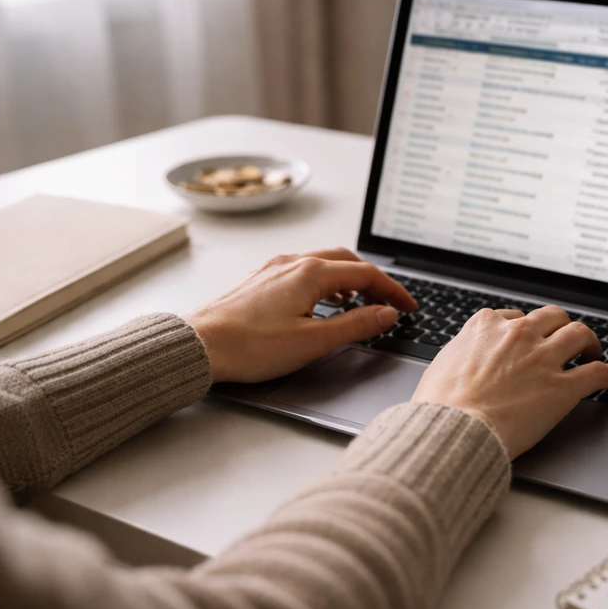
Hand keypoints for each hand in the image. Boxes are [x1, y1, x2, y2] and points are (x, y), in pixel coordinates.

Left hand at [185, 248, 416, 382]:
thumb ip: (356, 325)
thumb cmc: (250, 346)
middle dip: (373, 281)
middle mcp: (293, 262)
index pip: (367, 274)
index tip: (408, 307)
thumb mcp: (314, 341)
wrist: (199, 345)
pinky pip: (303, 271)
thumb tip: (386, 314)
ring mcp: (274, 268)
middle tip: (389, 303)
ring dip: (348, 279)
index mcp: (311, 273)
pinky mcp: (260, 279)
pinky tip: (321, 302)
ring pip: (324, 264)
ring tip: (360, 302)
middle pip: (347, 262)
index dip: (393, 291)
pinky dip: (324, 282)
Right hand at [411, 306, 607, 458]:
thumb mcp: (442, 364)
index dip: (526, 328)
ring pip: (579, 334)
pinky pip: (597, 372)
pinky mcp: (562, 388)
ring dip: (590, 342)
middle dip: (562, 326)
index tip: (530, 337)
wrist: (453, 428)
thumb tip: (466, 359)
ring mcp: (542, 359)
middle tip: (567, 338)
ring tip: (593, 351)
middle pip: (553, 317)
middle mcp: (518, 335)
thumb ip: (463, 353)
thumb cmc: (440, 405)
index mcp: (486, 326)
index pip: (515, 317)